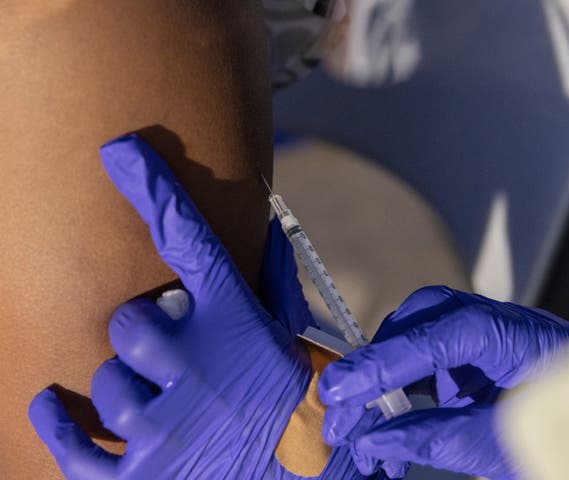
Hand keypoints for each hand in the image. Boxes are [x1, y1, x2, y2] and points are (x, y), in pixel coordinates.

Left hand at [28, 134, 379, 479]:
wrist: (295, 473)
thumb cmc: (282, 393)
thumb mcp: (285, 335)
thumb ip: (275, 278)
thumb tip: (270, 220)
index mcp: (237, 324)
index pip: (191, 241)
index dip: (156, 191)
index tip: (120, 152)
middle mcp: (201, 369)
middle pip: (129, 324)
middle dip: (141, 335)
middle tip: (165, 351)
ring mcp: (171, 427)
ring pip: (107, 385)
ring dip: (125, 388)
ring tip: (158, 399)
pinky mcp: (144, 476)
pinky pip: (77, 446)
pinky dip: (58, 425)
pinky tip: (49, 407)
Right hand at [319, 286, 568, 478]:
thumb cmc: (566, 433)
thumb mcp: (499, 445)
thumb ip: (434, 438)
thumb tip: (373, 440)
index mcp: (511, 335)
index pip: (434, 338)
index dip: (382, 364)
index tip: (340, 391)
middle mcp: (493, 322)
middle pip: (418, 323)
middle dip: (373, 364)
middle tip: (338, 406)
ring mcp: (484, 332)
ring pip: (417, 335)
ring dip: (383, 376)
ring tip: (358, 420)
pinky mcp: (475, 352)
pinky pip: (428, 356)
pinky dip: (403, 383)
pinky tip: (388, 413)